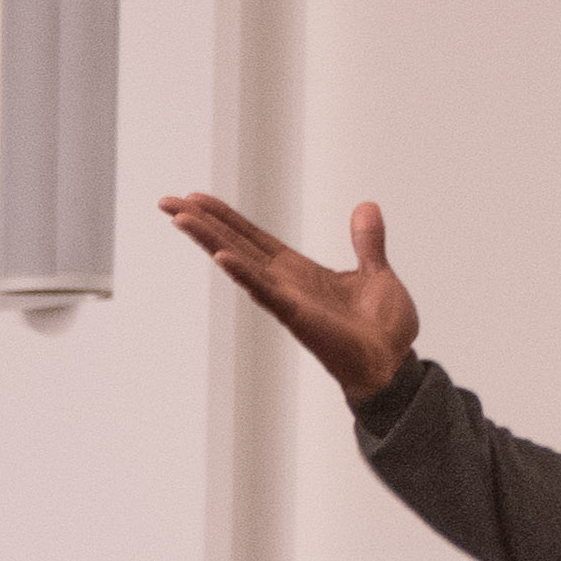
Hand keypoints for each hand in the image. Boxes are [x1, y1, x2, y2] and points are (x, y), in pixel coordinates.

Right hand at [158, 190, 419, 404]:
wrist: (394, 363)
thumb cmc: (383, 329)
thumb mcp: (376, 273)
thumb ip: (367, 242)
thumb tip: (366, 207)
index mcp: (297, 271)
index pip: (252, 237)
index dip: (224, 216)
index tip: (195, 197)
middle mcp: (283, 283)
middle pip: (233, 244)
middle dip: (200, 222)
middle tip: (166, 201)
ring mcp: (286, 300)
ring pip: (239, 263)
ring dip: (209, 240)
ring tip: (180, 219)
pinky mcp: (297, 316)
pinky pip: (265, 292)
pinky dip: (243, 274)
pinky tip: (221, 257)